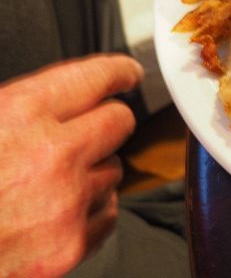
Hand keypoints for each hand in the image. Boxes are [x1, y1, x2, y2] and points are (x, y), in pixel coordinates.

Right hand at [0, 55, 142, 277]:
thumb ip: (15, 109)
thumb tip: (54, 100)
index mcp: (18, 114)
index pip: (96, 77)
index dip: (117, 72)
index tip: (126, 74)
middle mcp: (51, 155)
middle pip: (118, 120)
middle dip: (105, 123)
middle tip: (84, 132)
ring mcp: (65, 203)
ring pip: (113, 169)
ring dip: (91, 171)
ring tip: (46, 184)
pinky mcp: (69, 246)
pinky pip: (107, 214)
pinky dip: (89, 211)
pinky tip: (55, 213)